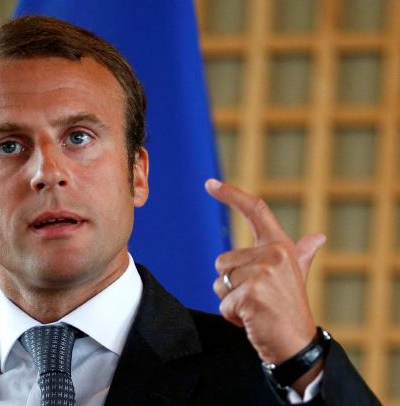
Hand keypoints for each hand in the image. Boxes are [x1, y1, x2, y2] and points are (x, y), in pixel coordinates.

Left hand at [205, 178, 325, 365]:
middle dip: (230, 285)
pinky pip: (223, 302)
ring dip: (230, 301)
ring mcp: (263, 273)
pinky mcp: (252, 293)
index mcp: (281, 246)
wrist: (297, 344)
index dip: (231, 194)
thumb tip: (318, 237)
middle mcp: (274, 254)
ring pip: (219, 282)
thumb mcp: (296, 276)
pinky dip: (231, 315)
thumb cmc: (290, 308)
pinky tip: (252, 319)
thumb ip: (302, 254)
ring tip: (255, 308)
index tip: (209, 183)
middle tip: (257, 298)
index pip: (255, 211)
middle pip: (223, 261)